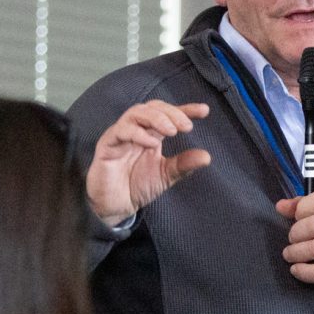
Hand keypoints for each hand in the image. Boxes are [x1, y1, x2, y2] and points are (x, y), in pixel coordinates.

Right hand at [87, 100, 210, 226]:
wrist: (115, 206)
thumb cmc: (137, 187)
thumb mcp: (165, 176)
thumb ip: (183, 165)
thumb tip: (207, 156)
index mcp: (151, 133)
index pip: (168, 114)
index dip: (185, 109)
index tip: (204, 111)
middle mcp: (136, 130)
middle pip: (152, 107)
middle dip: (171, 113)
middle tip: (186, 126)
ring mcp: (121, 135)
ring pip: (136, 113)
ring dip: (156, 118)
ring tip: (172, 131)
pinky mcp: (107, 144)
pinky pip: (121, 130)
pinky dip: (138, 133)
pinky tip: (152, 143)